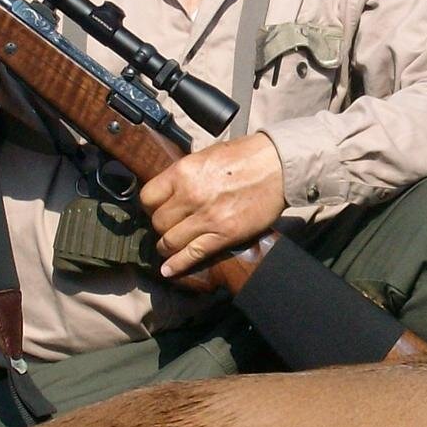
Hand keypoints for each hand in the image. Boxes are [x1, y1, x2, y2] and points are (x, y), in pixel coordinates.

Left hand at [140, 133, 285, 279]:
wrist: (278, 165)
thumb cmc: (245, 156)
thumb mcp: (206, 156)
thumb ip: (185, 175)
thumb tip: (171, 189)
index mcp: (183, 172)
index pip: (148, 197)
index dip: (150, 206)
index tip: (156, 210)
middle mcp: (190, 196)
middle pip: (158, 222)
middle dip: (161, 227)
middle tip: (169, 227)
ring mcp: (207, 218)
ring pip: (170, 241)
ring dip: (167, 246)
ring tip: (169, 247)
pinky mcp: (224, 234)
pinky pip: (193, 254)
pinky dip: (178, 265)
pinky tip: (168, 270)